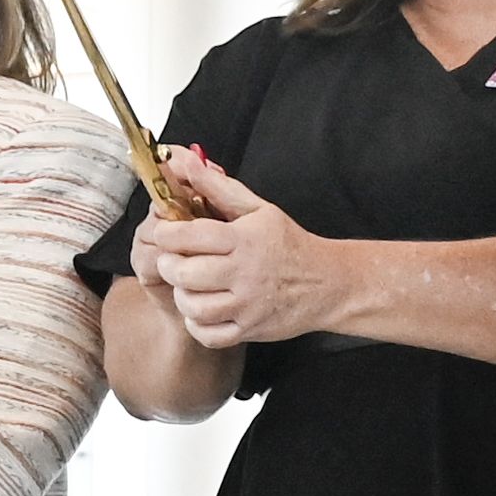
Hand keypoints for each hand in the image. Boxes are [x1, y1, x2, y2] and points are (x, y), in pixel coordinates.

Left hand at [138, 149, 349, 348]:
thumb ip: (217, 187)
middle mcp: (244, 273)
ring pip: (192, 306)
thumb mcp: (257, 209)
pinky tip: (203, 310)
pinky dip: (198, 325)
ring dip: (183, 296)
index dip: (166, 233)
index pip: (185, 236)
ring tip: (190, 286)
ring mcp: (248, 305)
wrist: (329, 283)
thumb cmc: (289, 244)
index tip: (169, 233)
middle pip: (183, 273)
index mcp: (243, 239)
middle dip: (170, 265)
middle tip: (176, 261)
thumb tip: (185, 161)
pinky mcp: (251, 329)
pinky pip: (208, 335)